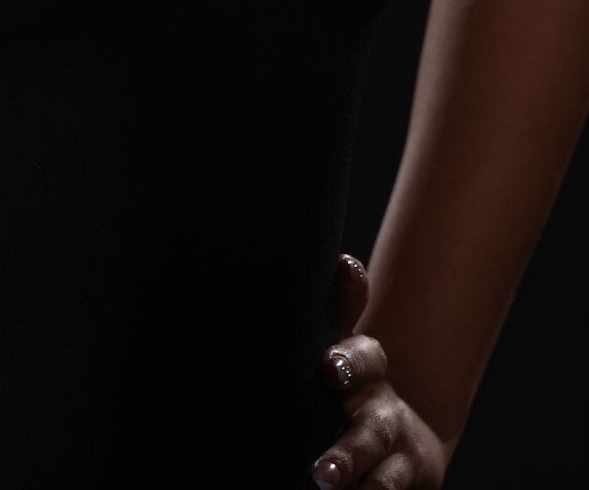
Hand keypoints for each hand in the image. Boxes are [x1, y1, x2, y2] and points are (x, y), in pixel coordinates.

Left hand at [308, 254, 447, 488]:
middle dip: (347, 454)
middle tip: (321, 473)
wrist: (405, 440)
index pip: (364, 360)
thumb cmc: (356, 383)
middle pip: (369, 436)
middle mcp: (385, 418)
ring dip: (357, 486)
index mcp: (368, 373)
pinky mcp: (407, 486)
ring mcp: (398, 462)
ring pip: (382, 482)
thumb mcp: (347, 347)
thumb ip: (343, 307)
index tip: (329, 368)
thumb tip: (343, 261)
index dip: (349, 362)